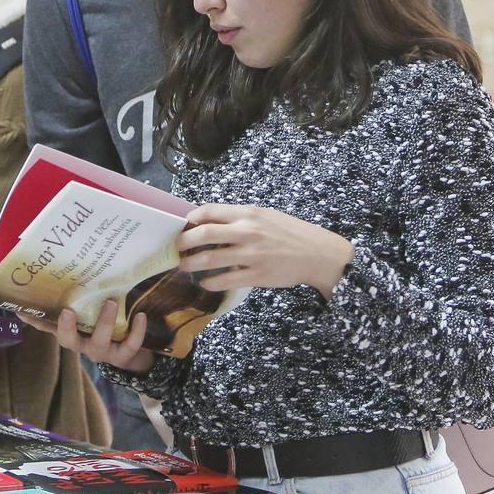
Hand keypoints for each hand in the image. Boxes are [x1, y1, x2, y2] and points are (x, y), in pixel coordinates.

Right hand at [18, 300, 154, 373]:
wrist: (133, 352)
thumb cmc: (108, 324)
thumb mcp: (94, 310)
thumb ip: (85, 295)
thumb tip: (76, 263)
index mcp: (72, 331)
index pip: (48, 326)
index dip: (35, 320)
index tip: (21, 310)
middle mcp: (83, 342)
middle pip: (68, 341)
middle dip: (67, 327)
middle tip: (68, 311)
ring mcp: (102, 351)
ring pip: (99, 342)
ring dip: (104, 322)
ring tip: (111, 302)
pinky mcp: (123, 356)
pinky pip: (128, 346)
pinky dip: (136, 332)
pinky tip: (141, 316)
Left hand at [175, 204, 353, 299]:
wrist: (317, 254)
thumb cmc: (291, 233)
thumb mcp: (266, 216)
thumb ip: (240, 218)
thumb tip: (210, 221)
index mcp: (248, 213)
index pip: (209, 211)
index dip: (190, 219)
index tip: (182, 226)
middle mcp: (247, 232)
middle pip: (203, 234)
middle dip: (183, 242)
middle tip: (176, 247)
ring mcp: (251, 255)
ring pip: (210, 258)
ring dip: (191, 263)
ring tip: (183, 266)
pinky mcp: (256, 275)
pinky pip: (224, 280)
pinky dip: (209, 282)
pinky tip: (205, 282)